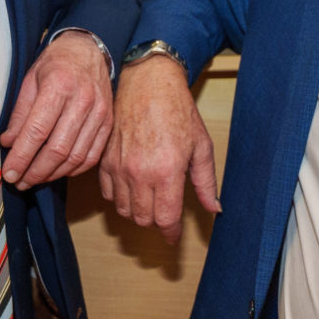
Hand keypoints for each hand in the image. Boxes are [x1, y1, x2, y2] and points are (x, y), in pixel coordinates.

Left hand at [0, 30, 113, 186]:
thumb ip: (20, 114)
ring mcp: (99, 113)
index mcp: (59, 85)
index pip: (37, 130)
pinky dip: (72, 170)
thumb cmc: (56, 64)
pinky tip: (57, 172)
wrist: (89, 50)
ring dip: (52, 174)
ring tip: (34, 179)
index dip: (22, 156)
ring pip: (75, 157)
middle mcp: (83, 100)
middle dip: (35, 171)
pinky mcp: (108, 123)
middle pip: (58, 148)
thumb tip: (9, 143)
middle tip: (20, 181)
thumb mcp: (30, 80)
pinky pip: (91, 156)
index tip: (9, 173)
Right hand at [99, 54, 220, 242]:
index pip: (165, 219)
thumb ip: (206, 182)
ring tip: (150, 199)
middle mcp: (140, 173)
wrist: (148, 82)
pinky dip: (119, 198)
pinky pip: (108, 194)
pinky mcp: (104, 160)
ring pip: (124, 210)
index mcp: (167, 171)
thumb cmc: (177, 109)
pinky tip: (132, 187)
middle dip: (156, 222)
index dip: (170, 233)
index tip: (173, 236)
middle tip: (165, 213)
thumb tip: (214, 208)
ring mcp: (119, 167)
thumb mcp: (202, 146)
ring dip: (137, 211)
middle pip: (143, 219)